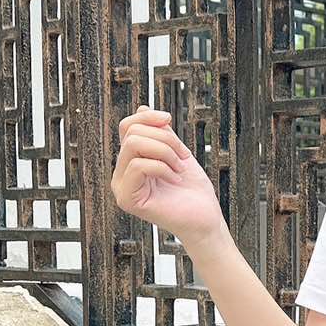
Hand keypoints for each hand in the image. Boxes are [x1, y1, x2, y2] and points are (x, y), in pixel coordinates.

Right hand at [111, 106, 225, 248]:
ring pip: (133, 145)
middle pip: (131, 133)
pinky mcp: (127, 199)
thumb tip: (143, 108)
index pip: (127, 127)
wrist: (205, 217)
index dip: (148, 117)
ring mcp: (121, 187)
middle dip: (164, 138)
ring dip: (165, 151)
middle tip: (182, 156)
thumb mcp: (176, 151)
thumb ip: (160, 133)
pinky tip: (174, 179)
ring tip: (179, 167)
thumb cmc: (193, 189)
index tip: (169, 120)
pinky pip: (138, 165)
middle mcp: (120, 174)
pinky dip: (162, 167)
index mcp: (130, 162)